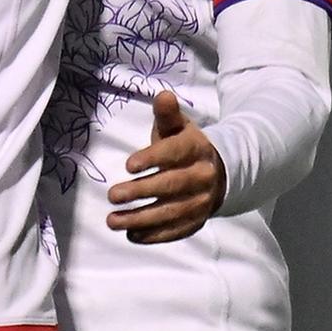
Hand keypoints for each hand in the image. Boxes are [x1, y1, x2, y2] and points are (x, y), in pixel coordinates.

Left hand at [106, 90, 225, 242]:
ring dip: (140, 219)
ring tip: (112, 221)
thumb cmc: (186, 146)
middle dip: (140, 192)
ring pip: (171, 213)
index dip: (152, 159)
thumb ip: (167, 115)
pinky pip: (176, 231)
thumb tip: (163, 95)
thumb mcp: (178, 128)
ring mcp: (201, 202)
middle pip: (171, 186)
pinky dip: (154, 235)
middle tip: (112, 196)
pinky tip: (132, 235)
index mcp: (196, 149)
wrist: (219, 173)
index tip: (128, 165)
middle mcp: (202, 176)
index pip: (174, 153)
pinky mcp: (197, 221)